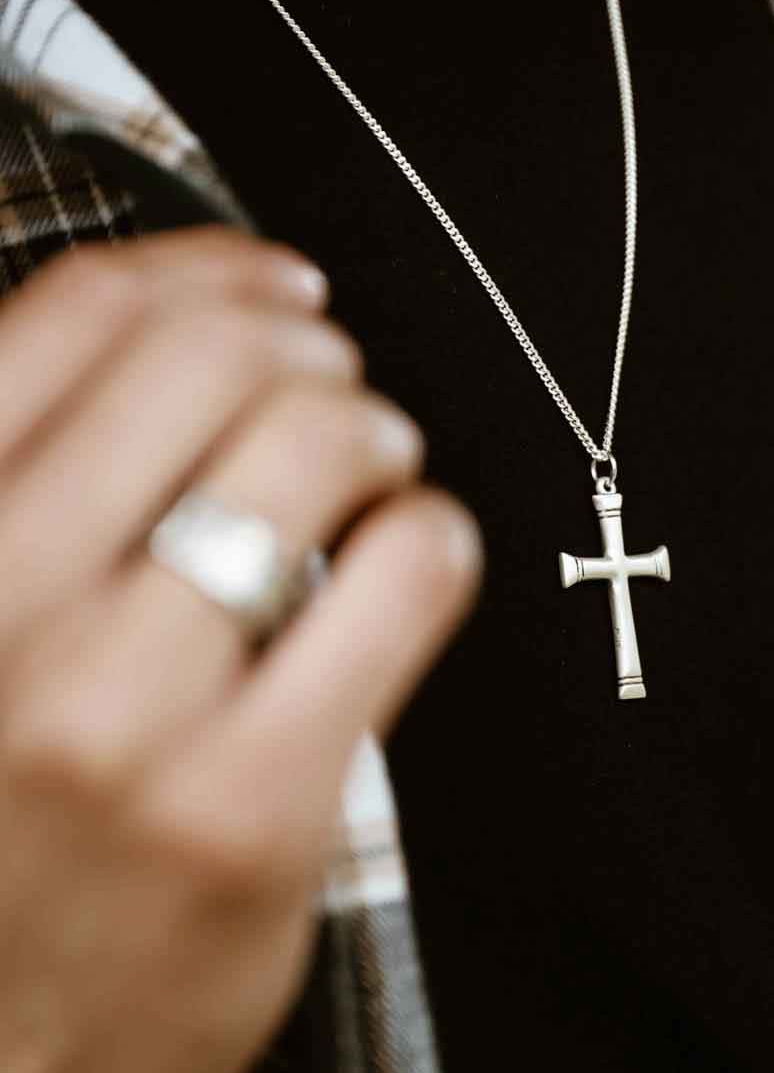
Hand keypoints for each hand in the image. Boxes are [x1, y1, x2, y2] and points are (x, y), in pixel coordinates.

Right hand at [0, 229, 481, 1072]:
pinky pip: (400, 575)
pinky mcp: (250, 803)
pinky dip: (432, 532)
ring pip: (317, 440)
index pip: (83, 316)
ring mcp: (126, 712)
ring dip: (378, 427)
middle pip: (220, 359)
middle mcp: (6, 610)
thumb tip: (184, 344)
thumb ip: (39, 502)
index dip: (208, 269)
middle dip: (312, 351)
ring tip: (379, 469)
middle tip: (339, 395)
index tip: (276, 284)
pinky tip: (416, 551)